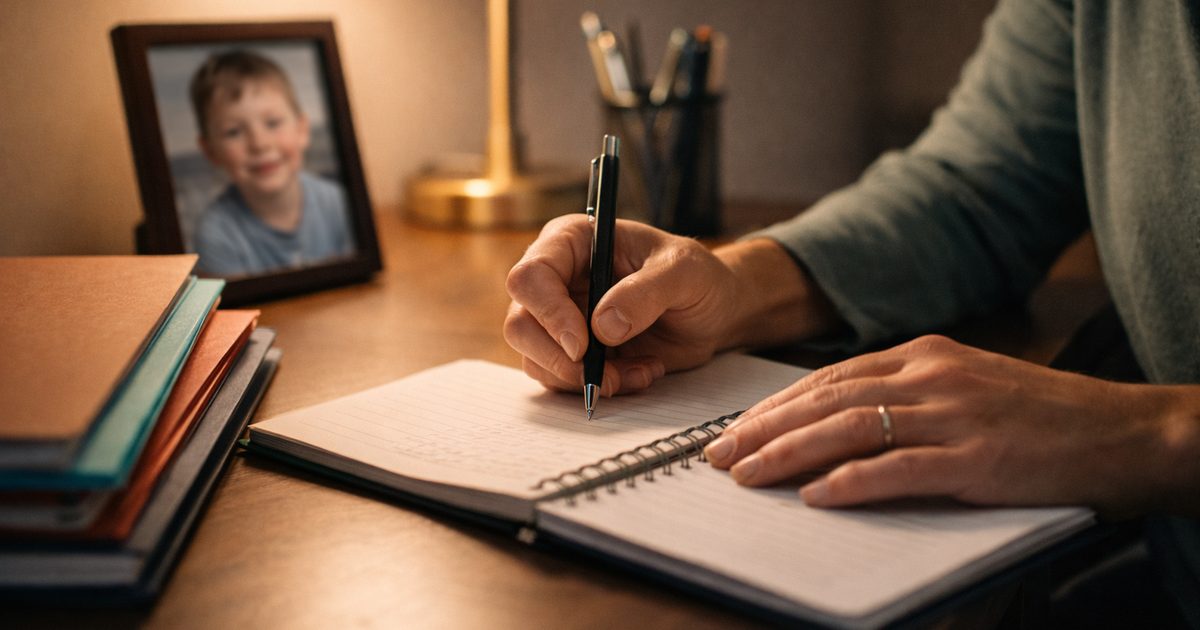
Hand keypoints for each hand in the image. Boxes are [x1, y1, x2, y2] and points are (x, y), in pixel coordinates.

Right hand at [504, 215, 741, 395]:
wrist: (714, 312)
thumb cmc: (698, 277)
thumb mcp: (684, 272)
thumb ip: (646, 291)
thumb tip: (602, 326)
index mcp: (572, 242)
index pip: (530, 276)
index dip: (548, 313)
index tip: (583, 344)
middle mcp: (557, 280)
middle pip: (520, 324)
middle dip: (560, 359)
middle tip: (605, 375)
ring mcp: (560, 319)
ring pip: (535, 359)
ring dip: (585, 378)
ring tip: (639, 371)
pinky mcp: (572, 353)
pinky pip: (562, 381)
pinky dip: (601, 387)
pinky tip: (639, 373)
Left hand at [704, 335, 1199, 516]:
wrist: (1121, 431)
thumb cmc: (1039, 415)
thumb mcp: (965, 385)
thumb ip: (905, 395)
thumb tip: (837, 420)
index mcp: (924, 355)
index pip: (828, 377)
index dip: (776, 405)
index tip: (736, 428)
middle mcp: (931, 376)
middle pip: (825, 398)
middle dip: (764, 427)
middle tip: (720, 454)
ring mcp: (954, 414)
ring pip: (850, 427)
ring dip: (790, 453)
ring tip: (749, 475)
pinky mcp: (978, 457)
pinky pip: (900, 467)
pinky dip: (852, 482)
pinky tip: (818, 496)